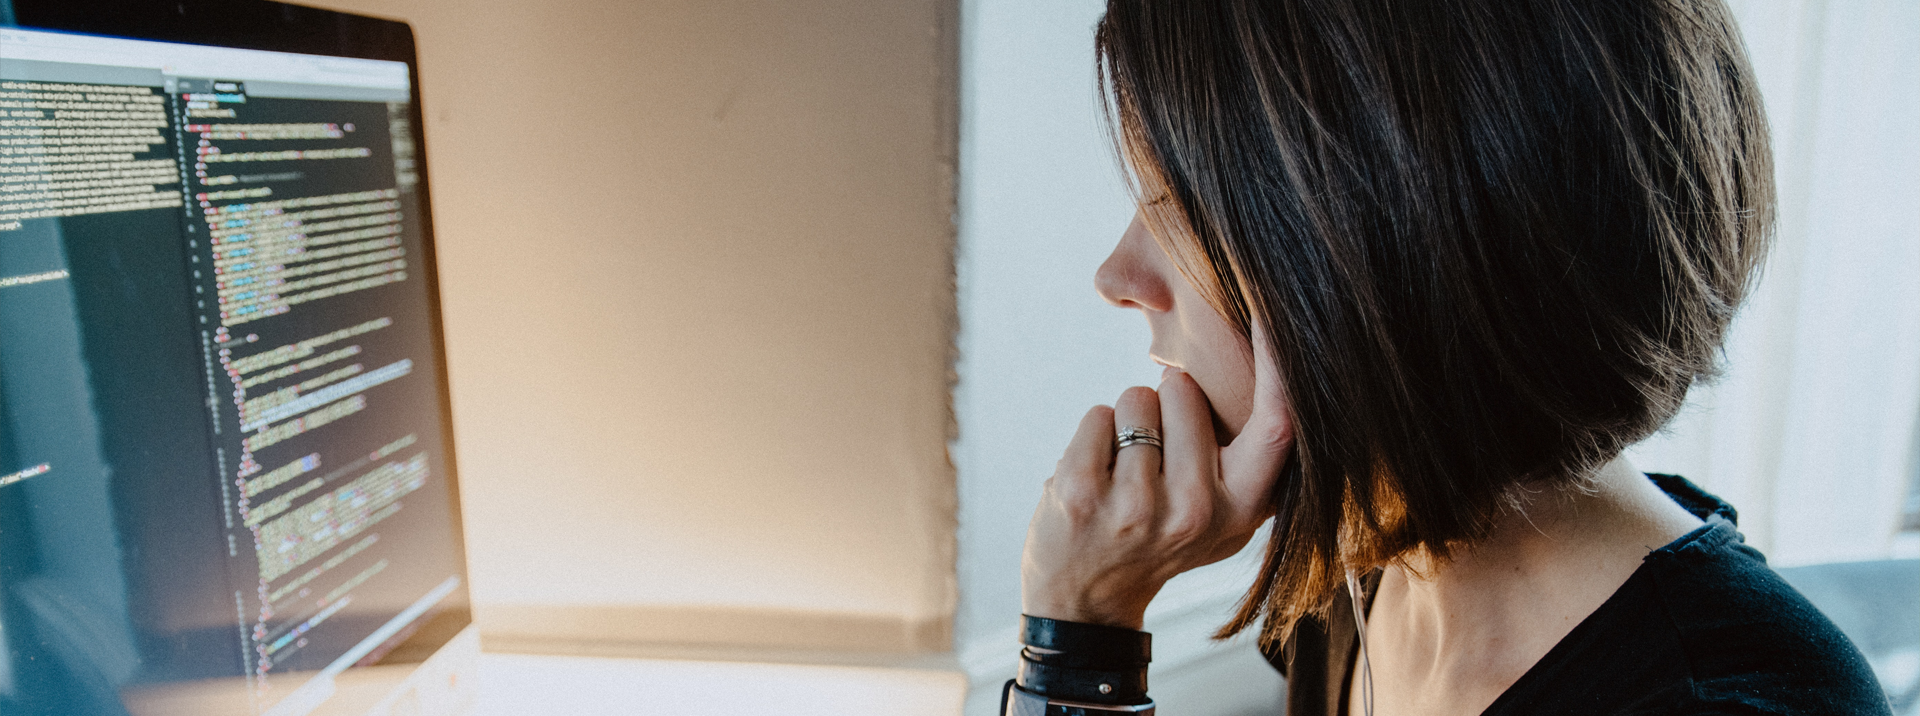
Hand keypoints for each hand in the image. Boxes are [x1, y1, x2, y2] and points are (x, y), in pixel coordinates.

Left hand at [1021, 327, 1293, 628]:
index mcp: (1242, 509)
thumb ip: (1251, 457)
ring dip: (1127, 422)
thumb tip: (1280, 364)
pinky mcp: (1082, 494)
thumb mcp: (1224, 514)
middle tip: (1157, 459)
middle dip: (1166, 401)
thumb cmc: (1162, 539)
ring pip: (1137, 398)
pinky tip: (1096, 479)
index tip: (1275, 312)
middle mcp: (1196, 511)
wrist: (1087, 601)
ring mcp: (1136, 506)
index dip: (1279, 364)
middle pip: (1184, 390)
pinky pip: (1098, 416)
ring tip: (1125, 474)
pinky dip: (1093, 435)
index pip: (1277, 424)